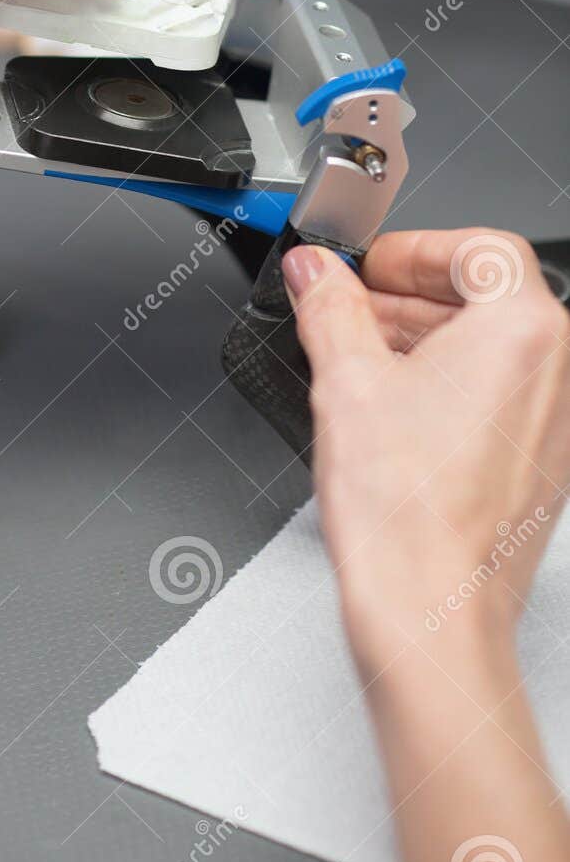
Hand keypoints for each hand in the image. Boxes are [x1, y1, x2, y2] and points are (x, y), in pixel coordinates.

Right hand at [284, 229, 569, 861]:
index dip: (411, 249)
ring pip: (493, 347)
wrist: (430, 614)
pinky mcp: (542, 462)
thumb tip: (316, 272)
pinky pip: (499, 394)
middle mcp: (560, 371)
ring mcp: (557, 421)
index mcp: (526, 331)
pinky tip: (389, 404)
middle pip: (488, 296)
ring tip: (356, 354)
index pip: (477, 247)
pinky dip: (448, 384)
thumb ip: (329, 307)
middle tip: (348, 305)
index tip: (366, 267)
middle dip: (410, 295)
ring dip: (425, 339)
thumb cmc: (406, 515)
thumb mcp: (345, 381)